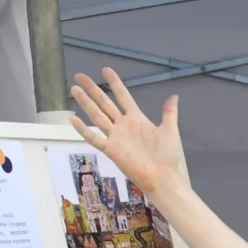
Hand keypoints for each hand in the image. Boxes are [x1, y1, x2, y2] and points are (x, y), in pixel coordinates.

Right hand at [69, 69, 188, 200]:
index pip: (123, 97)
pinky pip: (94, 137)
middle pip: (105, 103)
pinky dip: (83, 129)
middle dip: (93, 89)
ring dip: (85, 102)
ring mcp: (116, 137)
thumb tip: (174, 96)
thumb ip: (169, 113)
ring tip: (74, 89)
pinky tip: (73, 118)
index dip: (115, 83)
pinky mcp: (111, 150)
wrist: (163, 177)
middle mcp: (123, 125)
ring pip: (97, 115)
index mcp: (137, 119)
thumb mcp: (170, 130)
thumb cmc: (168, 156)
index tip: (106, 70)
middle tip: (79, 76)